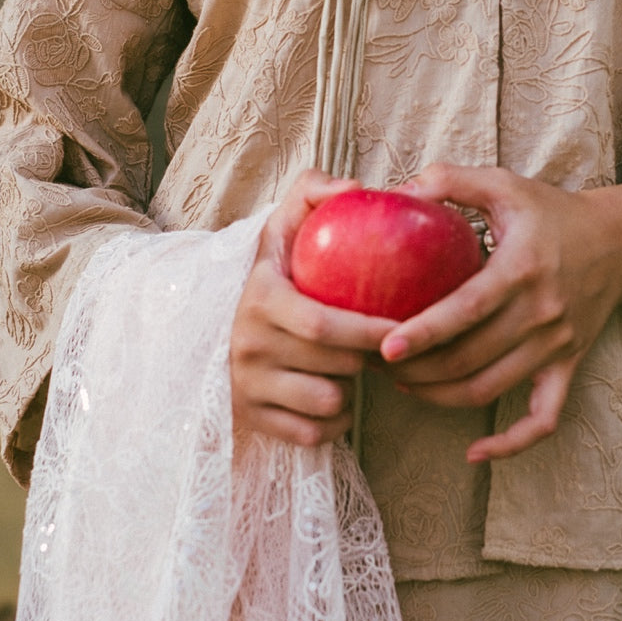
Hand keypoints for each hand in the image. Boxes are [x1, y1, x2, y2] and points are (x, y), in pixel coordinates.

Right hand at [230, 169, 397, 446]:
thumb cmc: (276, 271)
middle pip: (334, 364)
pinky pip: (315, 433)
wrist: (220, 324)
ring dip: (352, 389)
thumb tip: (353, 187)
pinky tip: (333, 393)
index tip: (402, 325)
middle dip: (366, 357)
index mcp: (259, 298)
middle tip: (383, 345)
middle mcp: (246, 345)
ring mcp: (246, 387)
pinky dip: (334, 420)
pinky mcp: (252, 420)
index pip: (322, 324)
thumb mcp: (284, 225)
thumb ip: (314, 192)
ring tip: (351, 366)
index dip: (367, 330)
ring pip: (327, 401)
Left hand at [377, 164, 621, 463]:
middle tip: (371, 363)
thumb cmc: (551, 212)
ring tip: (402, 384)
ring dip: (440, 397)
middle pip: (471, 359)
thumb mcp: (504, 184)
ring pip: (491, 390)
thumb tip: (398, 190)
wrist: (619, 242)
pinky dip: (511, 444)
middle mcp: (542, 313)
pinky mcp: (568, 367)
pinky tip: (473, 453)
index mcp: (523, 269)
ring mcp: (557, 346)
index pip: (468, 310)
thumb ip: (450, 179)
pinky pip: (543, 419)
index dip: (425, 333)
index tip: (384, 348)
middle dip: (417, 370)